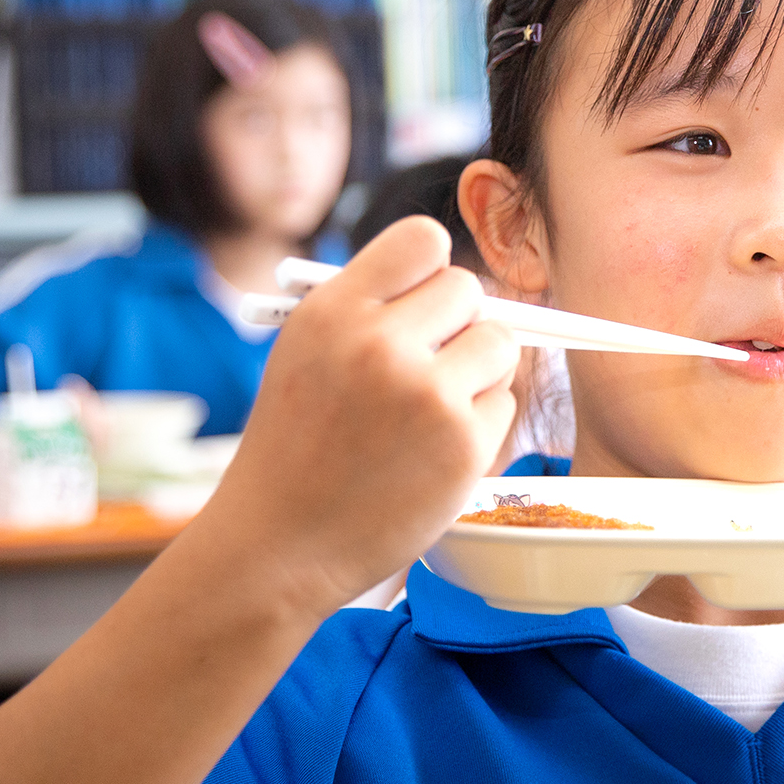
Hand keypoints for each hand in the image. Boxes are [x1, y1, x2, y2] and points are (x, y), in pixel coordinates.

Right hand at [192, 216, 519, 617]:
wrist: (279, 544)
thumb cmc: (296, 446)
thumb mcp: (307, 353)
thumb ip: (372, 309)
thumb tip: (457, 284)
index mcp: (334, 311)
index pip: (423, 239)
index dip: (430, 270)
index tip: (421, 301)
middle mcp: (380, 344)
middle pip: (469, 288)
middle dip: (456, 322)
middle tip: (428, 363)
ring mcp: (428, 394)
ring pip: (499, 342)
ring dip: (478, 370)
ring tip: (429, 409)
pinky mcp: (464, 444)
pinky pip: (503, 403)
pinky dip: (478, 424)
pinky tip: (429, 452)